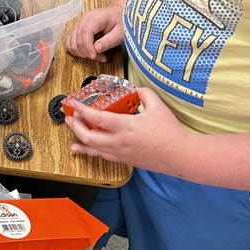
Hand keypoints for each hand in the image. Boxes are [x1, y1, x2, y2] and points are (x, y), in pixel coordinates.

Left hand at [64, 86, 188, 174]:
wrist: (179, 155)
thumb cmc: (170, 131)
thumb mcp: (157, 105)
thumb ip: (143, 93)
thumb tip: (133, 88)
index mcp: (126, 127)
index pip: (96, 118)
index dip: (81, 110)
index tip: (73, 103)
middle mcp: (119, 142)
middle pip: (87, 136)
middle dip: (74, 125)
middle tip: (70, 114)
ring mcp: (120, 153)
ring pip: (92, 148)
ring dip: (78, 136)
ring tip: (72, 125)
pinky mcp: (124, 160)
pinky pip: (100, 156)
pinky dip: (87, 150)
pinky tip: (78, 147)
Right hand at [65, 5, 123, 61]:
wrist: (117, 14)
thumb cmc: (121, 23)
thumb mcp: (119, 33)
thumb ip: (108, 41)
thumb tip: (96, 49)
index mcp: (95, 17)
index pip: (85, 32)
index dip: (87, 46)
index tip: (94, 56)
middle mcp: (84, 19)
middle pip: (77, 39)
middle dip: (87, 52)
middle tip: (101, 57)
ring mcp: (79, 24)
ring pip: (72, 43)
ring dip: (82, 53)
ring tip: (96, 55)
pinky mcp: (77, 30)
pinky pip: (70, 42)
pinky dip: (77, 50)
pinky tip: (88, 53)